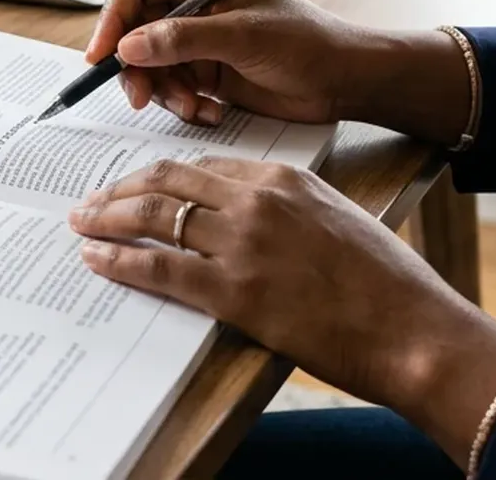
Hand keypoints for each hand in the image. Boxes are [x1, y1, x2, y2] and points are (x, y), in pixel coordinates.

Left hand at [67, 156, 495, 464]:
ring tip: (83, 223)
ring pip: (154, 217)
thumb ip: (290, 210)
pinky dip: (119, 260)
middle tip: (92, 199)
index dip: (159, 174)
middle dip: (121, 188)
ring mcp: (242, 244)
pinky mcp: (234, 291)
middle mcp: (257, 200)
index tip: (136, 183)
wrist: (413, 329)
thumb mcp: (337, 220)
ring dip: (108, 218)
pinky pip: (159, 267)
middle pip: (168, 181)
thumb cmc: (387, 284)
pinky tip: (96, 259)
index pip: (202, 166)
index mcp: (283, 178)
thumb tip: (250, 222)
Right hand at [85, 0, 374, 127]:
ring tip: (193, 106)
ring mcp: (196, 38)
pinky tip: (210, 111)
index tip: (102, 56)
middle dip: (135, 65)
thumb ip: (182, 39)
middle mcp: (192, 2)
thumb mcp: (242, 37)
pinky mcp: (204, 71)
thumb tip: (127, 46)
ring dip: (162, 90)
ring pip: (148, 64)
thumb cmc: (307, 43)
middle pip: (134, 29)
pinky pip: (170, 87)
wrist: (344, 81)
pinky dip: (182, 104)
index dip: (112, 19)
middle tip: (141, 96)